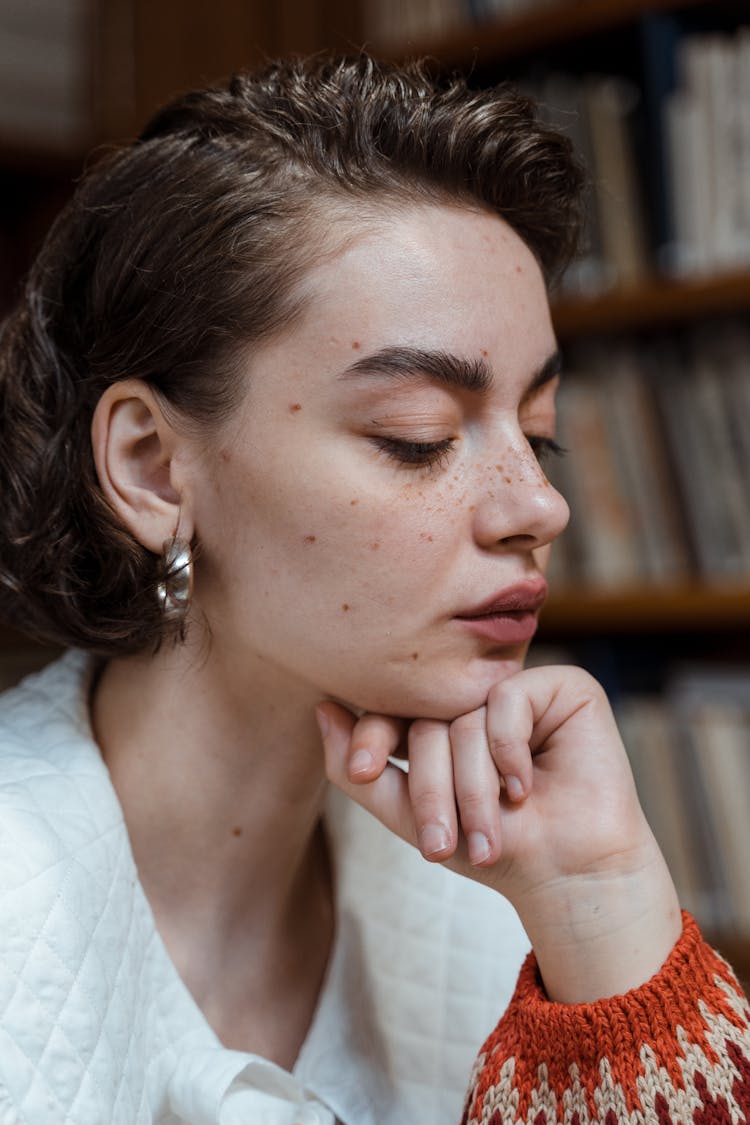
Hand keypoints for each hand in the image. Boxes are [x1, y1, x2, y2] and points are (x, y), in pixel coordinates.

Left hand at [316, 665, 681, 1001]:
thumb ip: (359, 770)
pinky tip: (525, 788)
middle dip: (432, 791)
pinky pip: (509, 702)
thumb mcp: (412, 817)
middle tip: (440, 846)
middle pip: (428, 722)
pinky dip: (509, 752)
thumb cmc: (496, 848)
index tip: (365, 771)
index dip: (374, 735)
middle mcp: (477, 699)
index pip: (394, 710)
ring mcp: (519, 690)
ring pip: (466, 719)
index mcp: (442, 721)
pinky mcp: (563, 687)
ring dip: (474, 790)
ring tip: (489, 840)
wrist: (570, 876)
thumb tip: (320, 707)